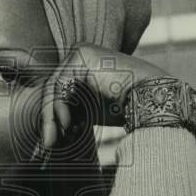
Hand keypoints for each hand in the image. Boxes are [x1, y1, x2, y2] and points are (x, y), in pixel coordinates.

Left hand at [38, 43, 169, 151]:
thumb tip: (45, 132)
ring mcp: (80, 52)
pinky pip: (60, 83)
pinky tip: (66, 124)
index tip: (52, 141)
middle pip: (53, 89)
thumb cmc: (124, 109)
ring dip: (52, 116)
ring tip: (56, 137)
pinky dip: (58, 106)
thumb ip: (68, 112)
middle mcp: (79, 55)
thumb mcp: (87, 111)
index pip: (57, 91)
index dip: (51, 117)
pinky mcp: (82, 55)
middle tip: (49, 143)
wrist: (151, 101)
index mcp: (80, 66)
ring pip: (54, 87)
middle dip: (48, 118)